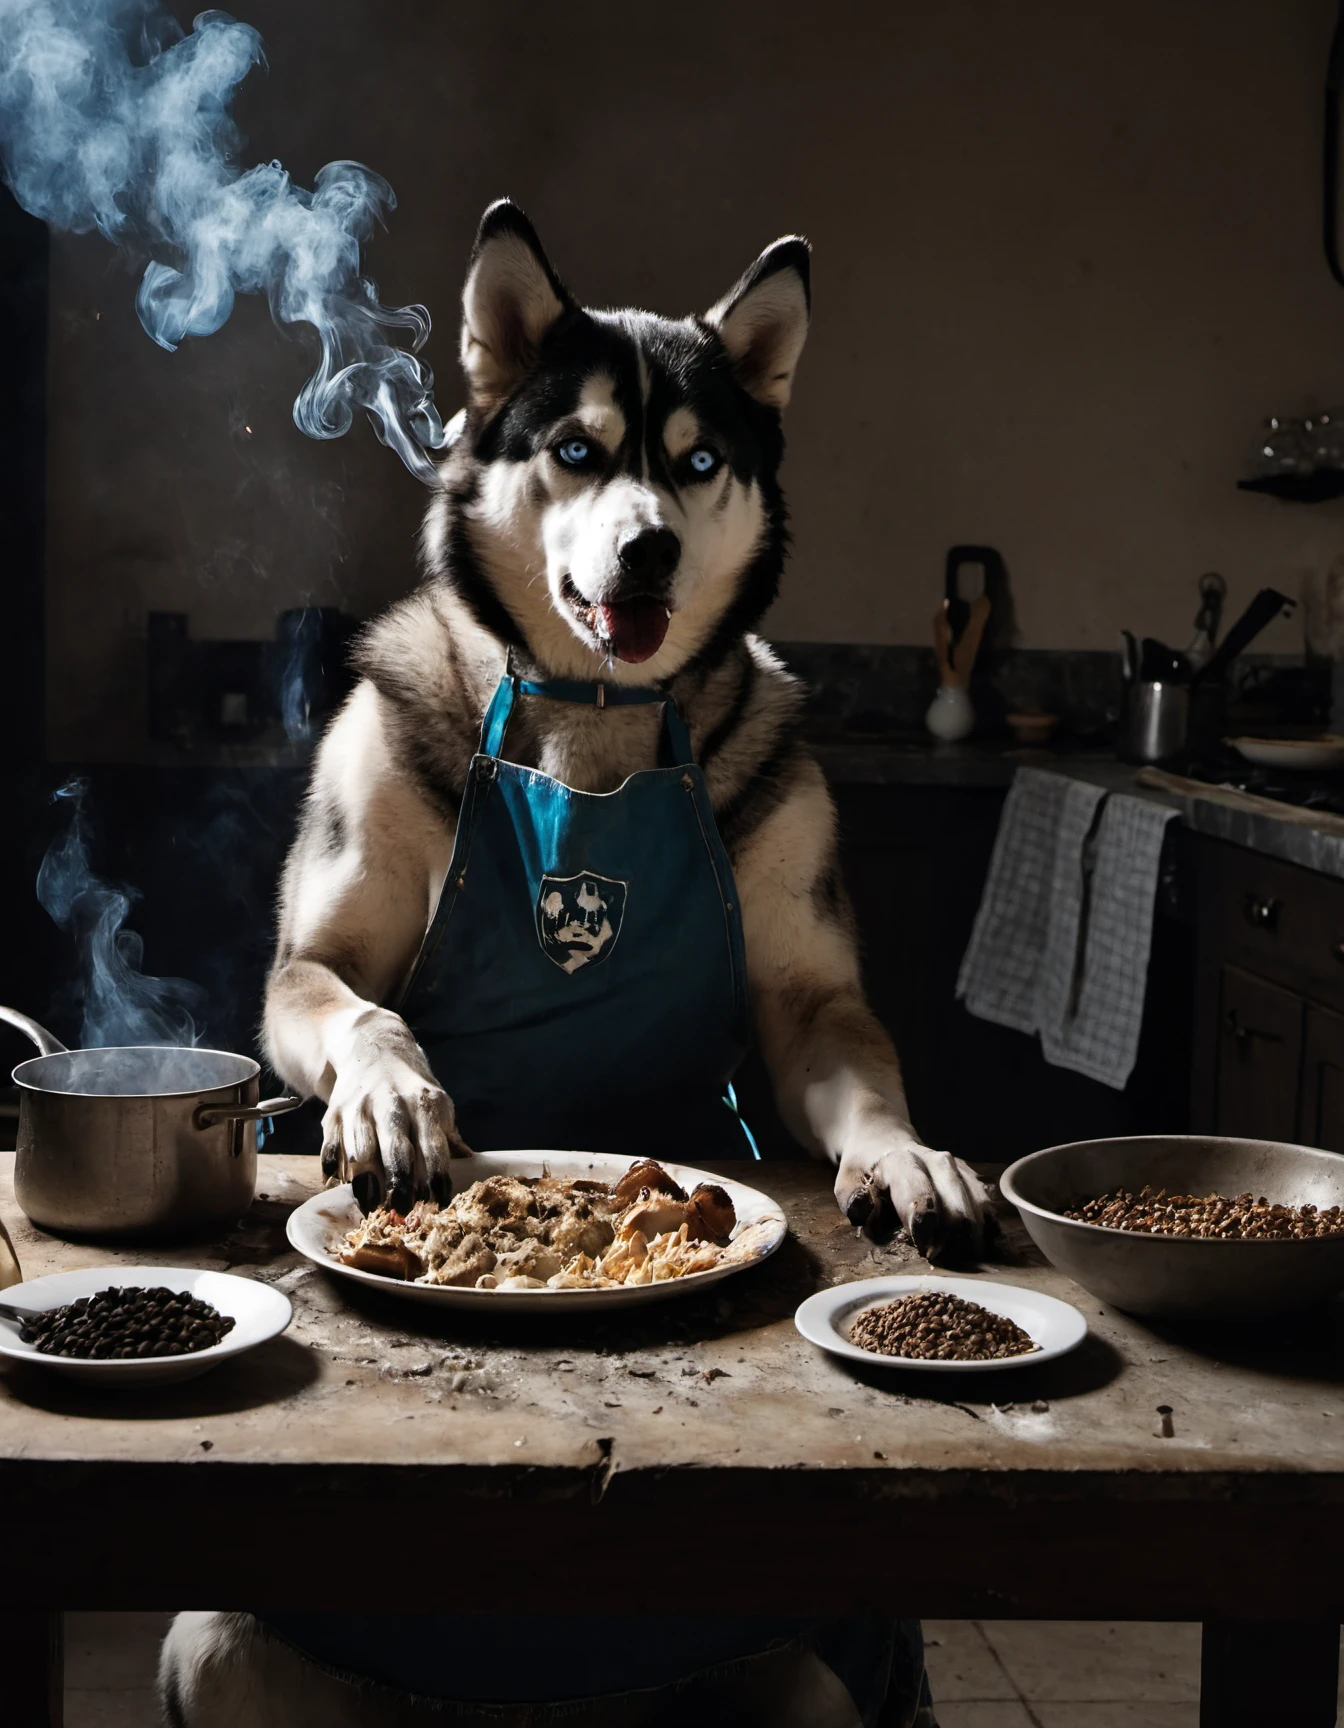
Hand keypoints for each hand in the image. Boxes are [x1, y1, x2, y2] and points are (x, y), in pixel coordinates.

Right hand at [319, 1017, 469, 1212]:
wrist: (372, 1050)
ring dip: (366, 1181)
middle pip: (395, 1148)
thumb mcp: (436, 1103)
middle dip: (400, 1180)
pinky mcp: (334, 1114)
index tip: (438, 1200)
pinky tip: (340, 1183)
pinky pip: (331, 1146)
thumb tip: (469, 1162)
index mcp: (422, 1102)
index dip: (435, 1174)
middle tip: (404, 1209)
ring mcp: (359, 1108)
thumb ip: (447, 1134)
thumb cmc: (411, 1090)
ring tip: (372, 1206)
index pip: (432, 1143)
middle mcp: (390, 1104)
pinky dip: (333, 1167)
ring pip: (360, 1150)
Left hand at [834, 1131, 993, 1263]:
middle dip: (955, 1236)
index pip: (918, 1192)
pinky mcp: (969, 1177)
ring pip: (977, 1205)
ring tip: (963, 1257)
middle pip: (957, 1203)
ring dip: (972, 1235)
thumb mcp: (847, 1181)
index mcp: (901, 1162)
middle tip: (945, 1258)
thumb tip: (863, 1210)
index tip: (926, 1248)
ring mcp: (957, 1168)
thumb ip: (852, 1198)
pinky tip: (983, 1241)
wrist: (883, 1138)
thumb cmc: (864, 1168)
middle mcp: (936, 1161)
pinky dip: (985, 1225)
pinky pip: (985, 1204)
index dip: (924, 1221)